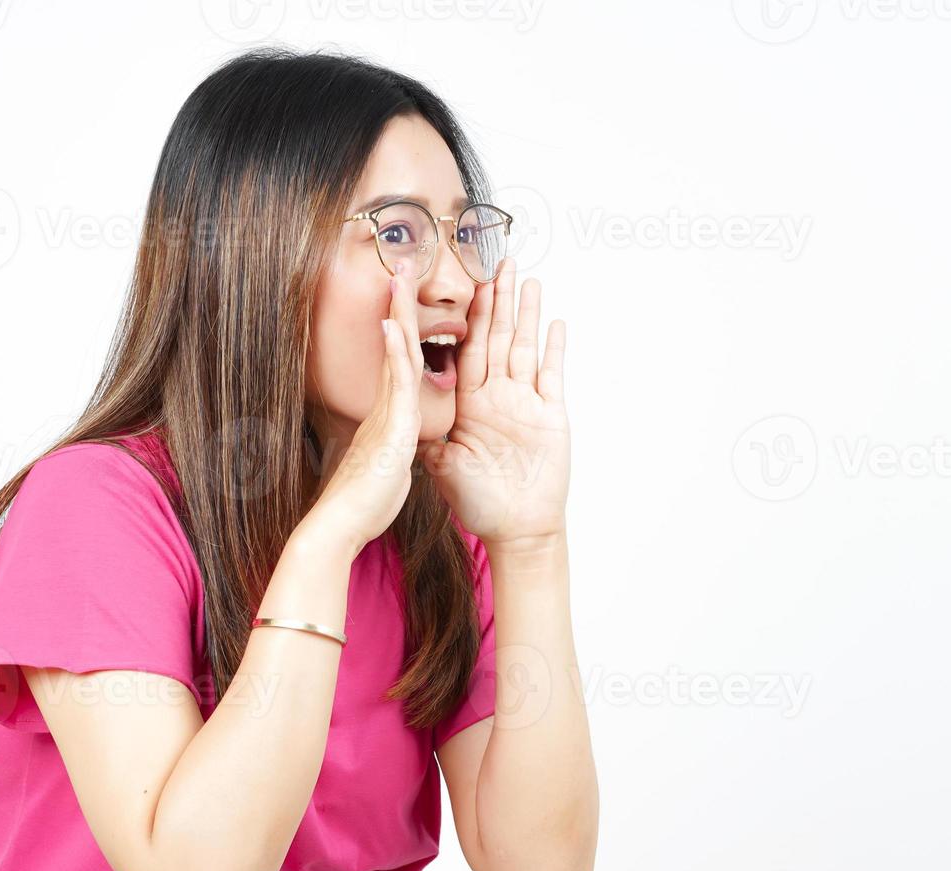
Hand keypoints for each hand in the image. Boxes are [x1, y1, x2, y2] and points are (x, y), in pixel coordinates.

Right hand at [304, 263, 423, 551]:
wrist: (341, 524)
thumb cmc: (365, 502)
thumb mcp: (388, 465)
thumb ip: (393, 446)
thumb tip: (398, 441)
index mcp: (389, 414)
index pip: (400, 361)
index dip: (404, 327)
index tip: (409, 296)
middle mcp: (384, 406)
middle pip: (395, 345)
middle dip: (400, 305)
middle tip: (404, 265)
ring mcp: (383, 414)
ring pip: (395, 356)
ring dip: (398, 315)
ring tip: (402, 278)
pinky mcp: (387, 429)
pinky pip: (394, 386)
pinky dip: (394, 355)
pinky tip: (394, 329)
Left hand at [421, 257, 569, 546]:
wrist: (515, 530)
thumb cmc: (479, 503)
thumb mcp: (440, 465)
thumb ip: (424, 435)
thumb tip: (396, 415)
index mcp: (468, 402)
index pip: (462, 349)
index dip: (460, 317)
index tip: (455, 285)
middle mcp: (497, 396)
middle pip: (496, 336)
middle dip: (497, 299)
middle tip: (498, 261)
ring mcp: (525, 403)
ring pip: (524, 345)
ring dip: (525, 312)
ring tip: (525, 277)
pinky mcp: (550, 416)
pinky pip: (552, 374)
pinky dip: (554, 348)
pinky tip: (554, 322)